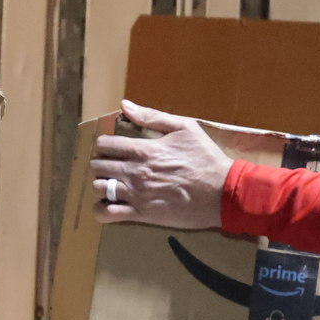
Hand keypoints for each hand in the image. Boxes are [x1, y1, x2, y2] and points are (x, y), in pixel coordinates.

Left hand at [90, 100, 232, 228]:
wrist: (222, 192)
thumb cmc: (205, 158)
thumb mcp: (185, 128)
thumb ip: (152, 116)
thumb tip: (124, 105)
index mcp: (143, 149)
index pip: (105, 144)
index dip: (104, 145)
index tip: (113, 148)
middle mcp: (134, 171)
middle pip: (97, 166)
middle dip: (100, 164)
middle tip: (112, 167)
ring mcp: (136, 194)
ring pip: (99, 188)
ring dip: (101, 185)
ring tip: (111, 185)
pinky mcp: (142, 214)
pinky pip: (108, 214)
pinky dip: (102, 210)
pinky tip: (109, 206)